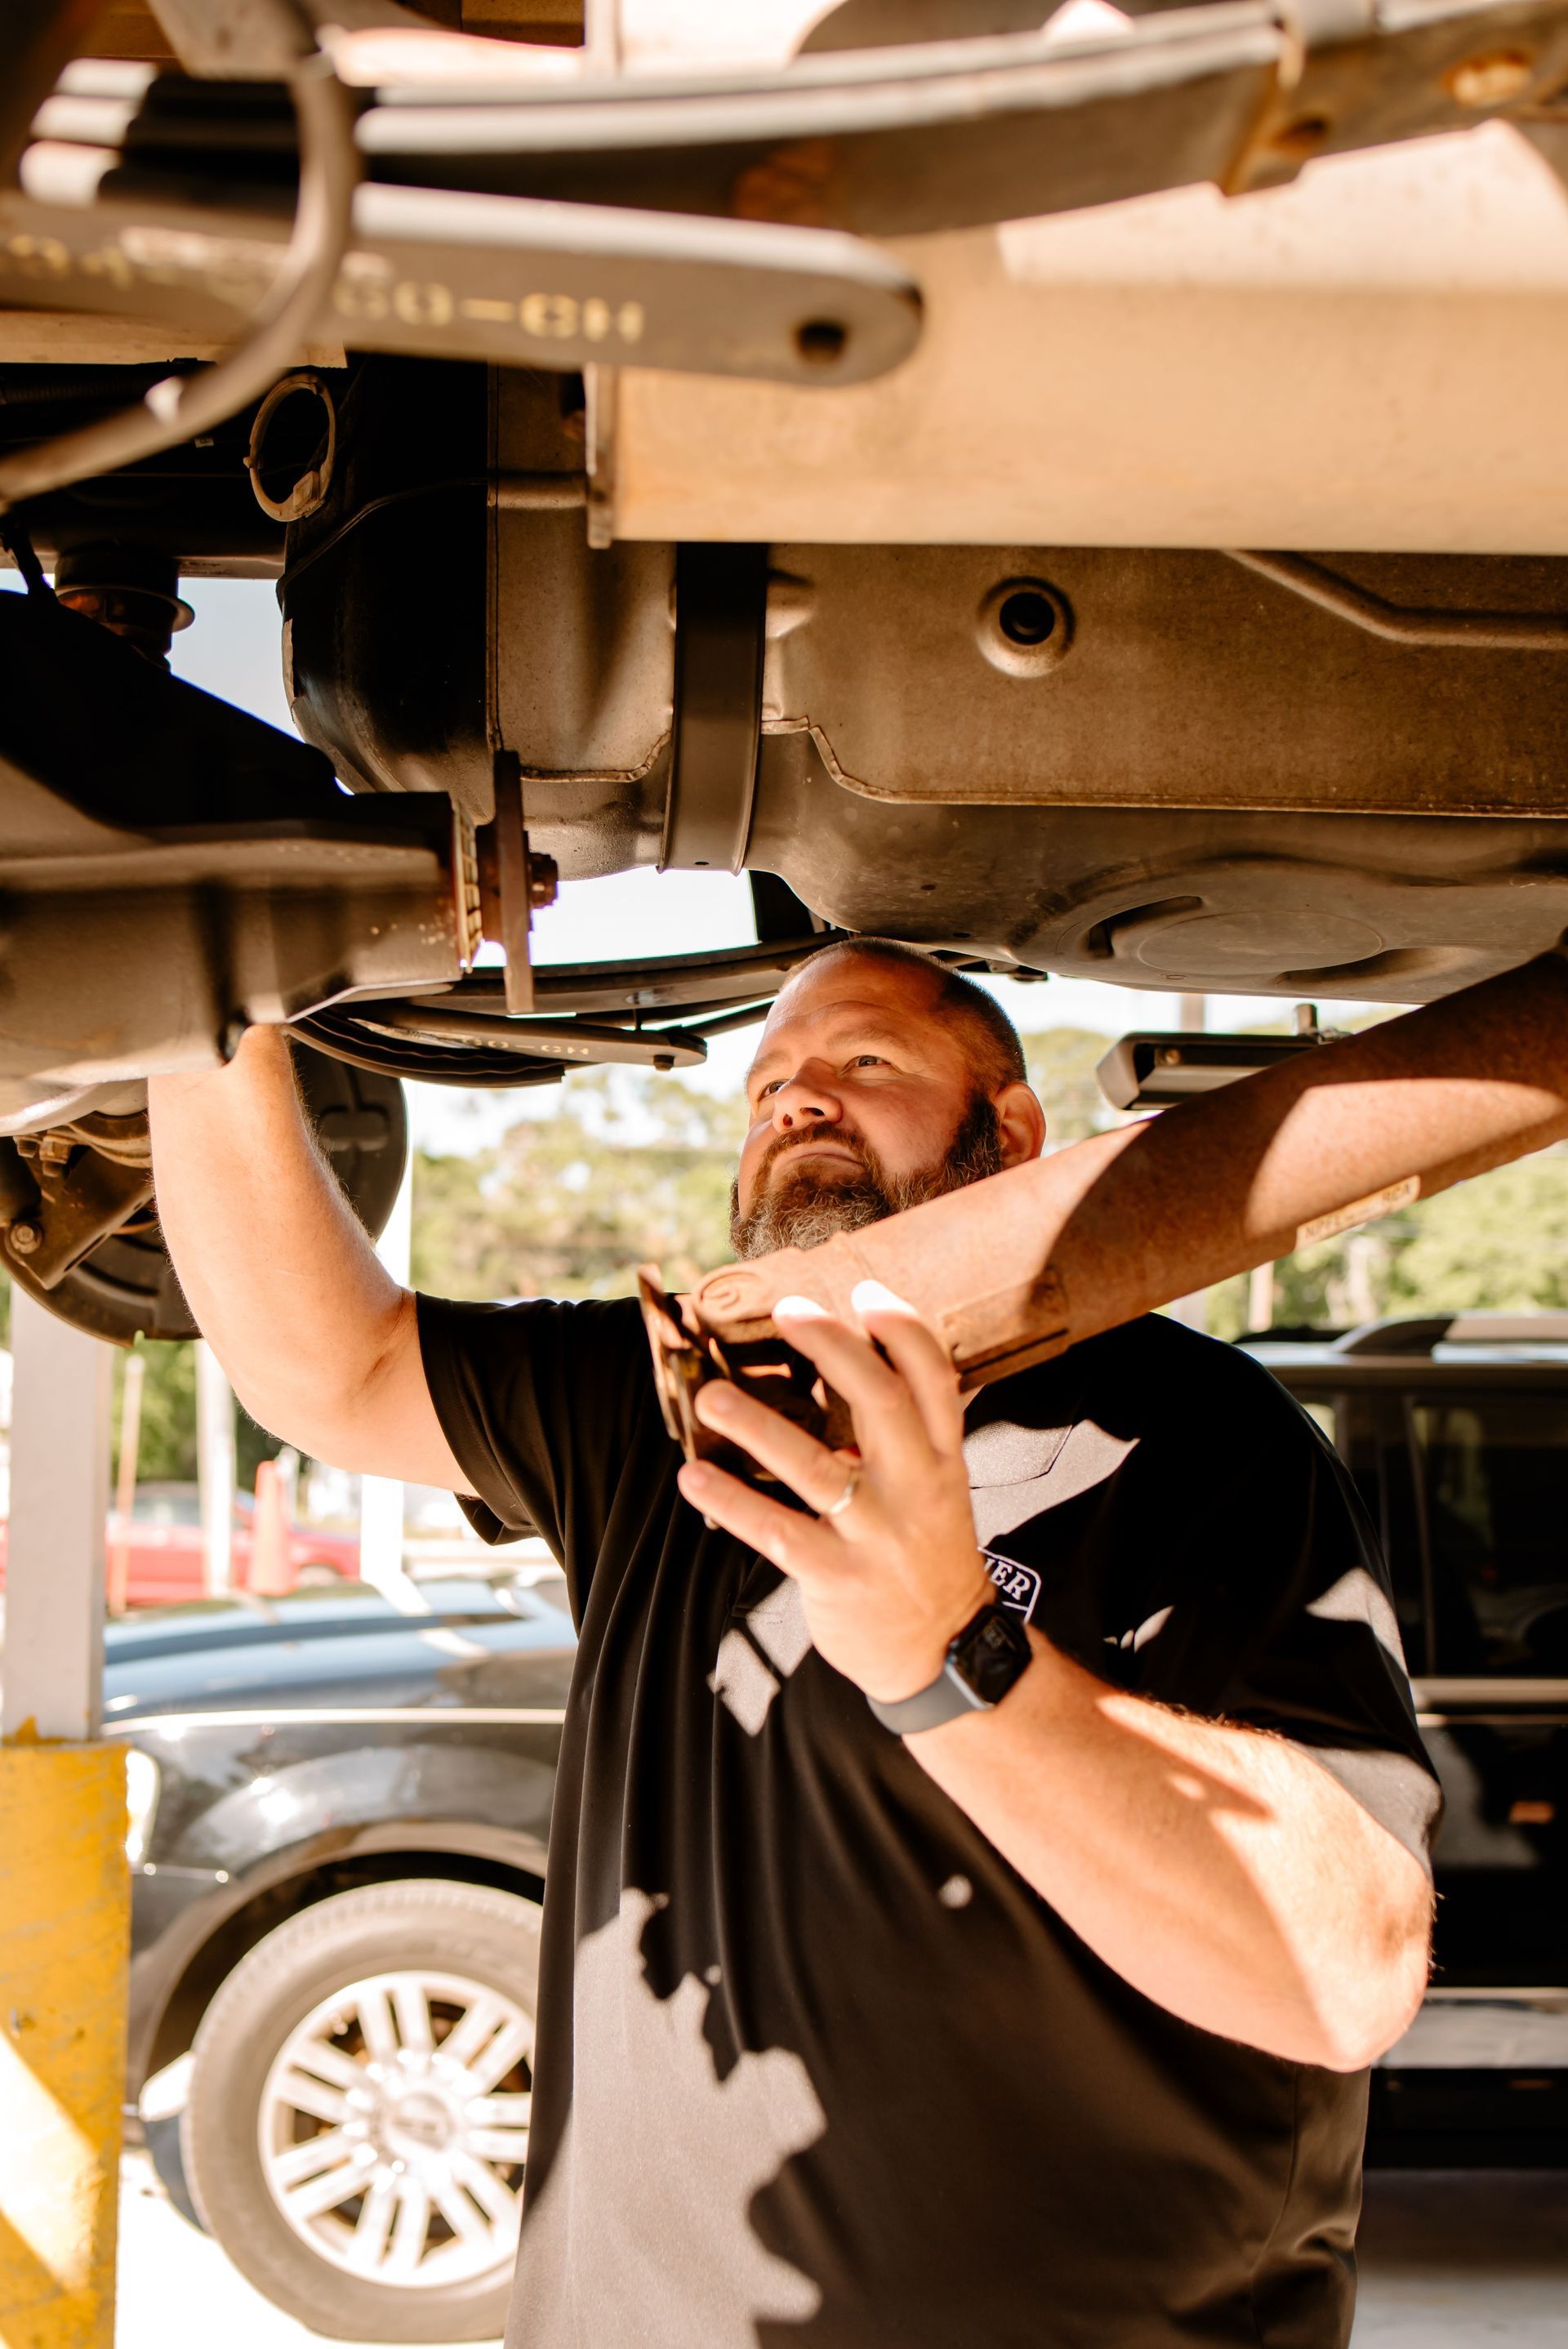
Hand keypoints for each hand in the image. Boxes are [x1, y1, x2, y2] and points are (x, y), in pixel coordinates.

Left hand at [677, 1279, 991, 1704]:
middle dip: (835, 1349)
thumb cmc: (924, 1554)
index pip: (935, 1379)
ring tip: (709, 1398)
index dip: (903, 1329)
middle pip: (883, 1402)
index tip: (864, 1291)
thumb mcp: (935, 1487)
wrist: (944, 1653)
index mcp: (942, 1458)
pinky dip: (732, 1502)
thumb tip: (841, 1367)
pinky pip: (778, 1532)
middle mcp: (917, 1488)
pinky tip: (692, 1476)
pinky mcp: (839, 1577)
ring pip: (817, 1468)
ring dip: (758, 1428)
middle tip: (788, 1310)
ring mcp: (879, 1535)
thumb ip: (900, 1435)